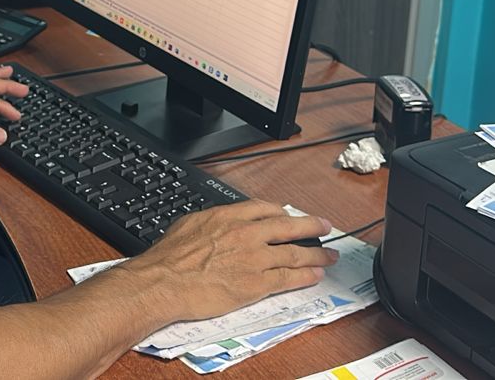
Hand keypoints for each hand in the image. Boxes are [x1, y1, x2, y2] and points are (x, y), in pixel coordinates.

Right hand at [118, 200, 337, 321]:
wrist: (165, 282)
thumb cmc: (169, 258)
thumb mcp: (188, 225)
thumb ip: (209, 223)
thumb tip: (212, 225)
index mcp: (228, 216)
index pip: (264, 208)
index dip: (281, 212)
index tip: (288, 215)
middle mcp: (246, 234)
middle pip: (288, 226)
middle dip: (310, 226)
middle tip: (324, 226)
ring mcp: (254, 259)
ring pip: (294, 253)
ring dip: (316, 255)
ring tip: (329, 257)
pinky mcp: (256, 284)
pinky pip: (287, 278)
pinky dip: (304, 277)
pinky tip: (314, 276)